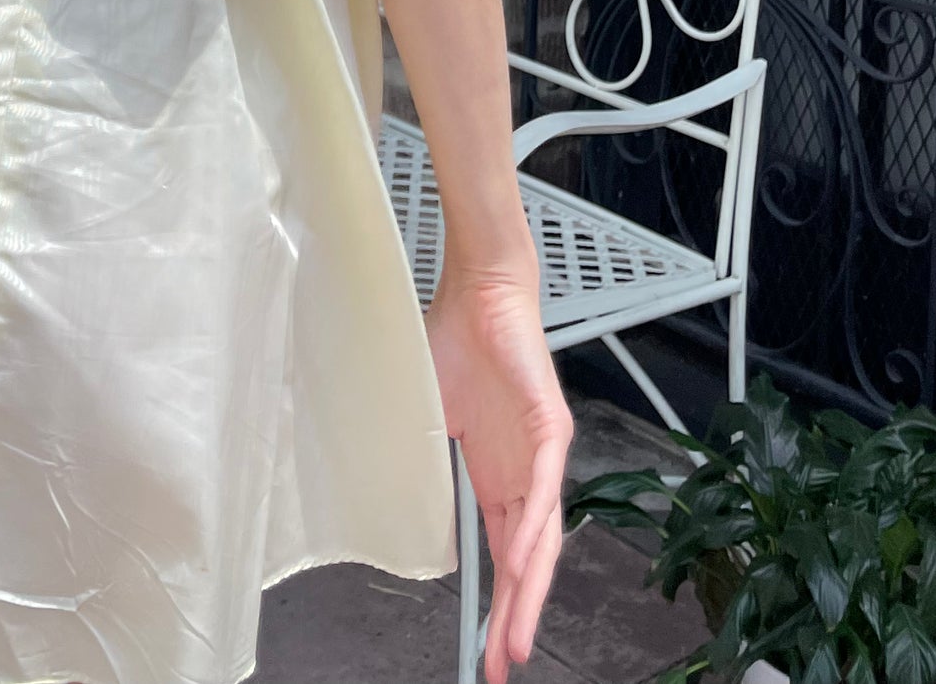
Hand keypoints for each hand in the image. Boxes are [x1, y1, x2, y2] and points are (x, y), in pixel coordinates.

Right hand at [426, 265, 573, 683]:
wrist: (477, 289)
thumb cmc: (453, 342)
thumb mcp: (427, 416)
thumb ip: (420, 459)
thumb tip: (383, 492)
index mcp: (498, 474)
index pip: (503, 552)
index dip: (497, 602)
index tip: (487, 649)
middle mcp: (526, 472)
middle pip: (527, 558)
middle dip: (516, 616)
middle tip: (503, 664)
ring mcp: (543, 451)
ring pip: (542, 534)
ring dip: (530, 589)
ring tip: (516, 634)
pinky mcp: (552, 425)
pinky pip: (546, 487)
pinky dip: (535, 528)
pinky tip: (523, 565)